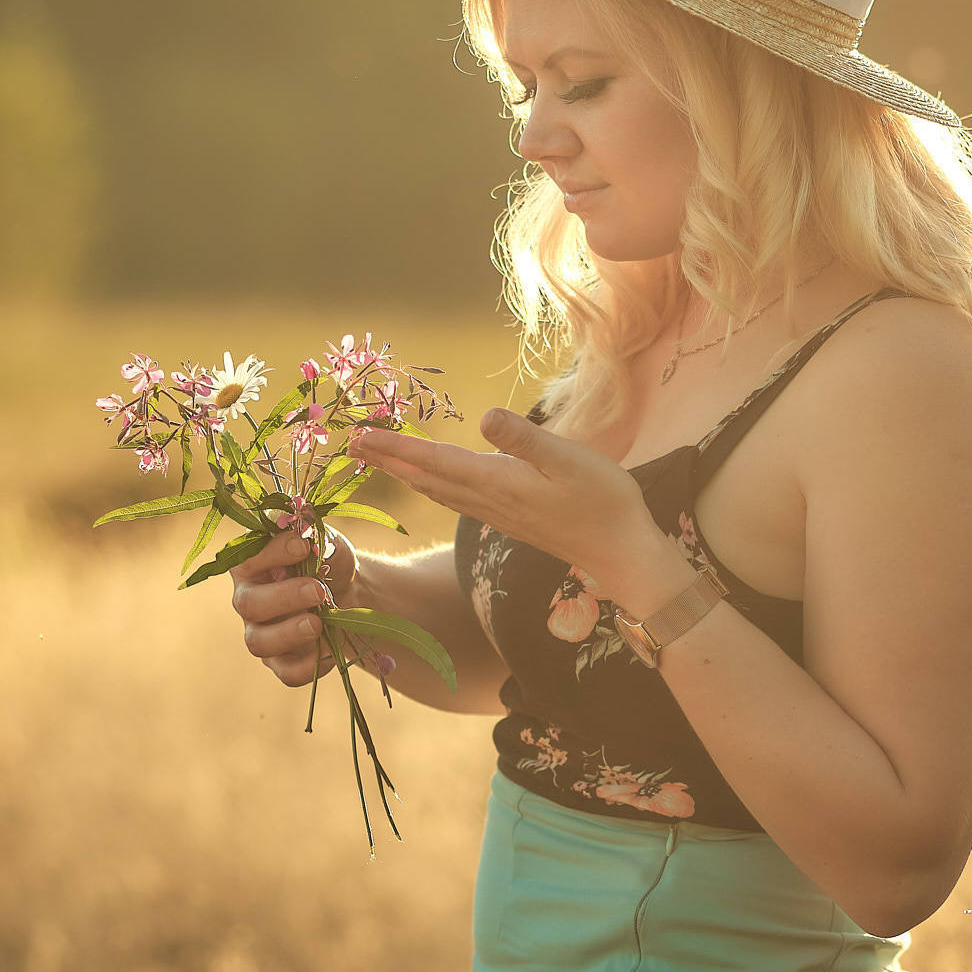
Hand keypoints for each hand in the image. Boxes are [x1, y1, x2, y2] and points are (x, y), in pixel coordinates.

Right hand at [229, 526, 358, 686]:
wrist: (349, 593)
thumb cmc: (326, 561)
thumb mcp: (324, 540)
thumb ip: (313, 532)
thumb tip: (303, 523)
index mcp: (251, 564)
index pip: (248, 558)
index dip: (273, 553)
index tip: (303, 546)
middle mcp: (247, 599)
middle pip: (249, 604)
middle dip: (284, 597)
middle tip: (318, 591)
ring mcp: (260, 632)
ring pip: (258, 642)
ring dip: (289, 634)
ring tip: (319, 624)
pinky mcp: (279, 661)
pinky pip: (284, 672)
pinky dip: (307, 665)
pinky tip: (329, 651)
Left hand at [346, 408, 656, 586]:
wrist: (621, 554)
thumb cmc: (603, 501)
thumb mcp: (570, 460)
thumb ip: (525, 440)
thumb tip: (483, 418)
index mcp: (496, 482)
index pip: (433, 460)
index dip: (394, 447)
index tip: (359, 435)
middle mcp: (486, 500)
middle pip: (424, 477)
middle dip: (386, 459)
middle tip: (350, 441)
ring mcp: (494, 513)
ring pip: (435, 489)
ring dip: (403, 472)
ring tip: (376, 457)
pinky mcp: (505, 518)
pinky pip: (453, 498)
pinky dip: (428, 484)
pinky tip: (426, 481)